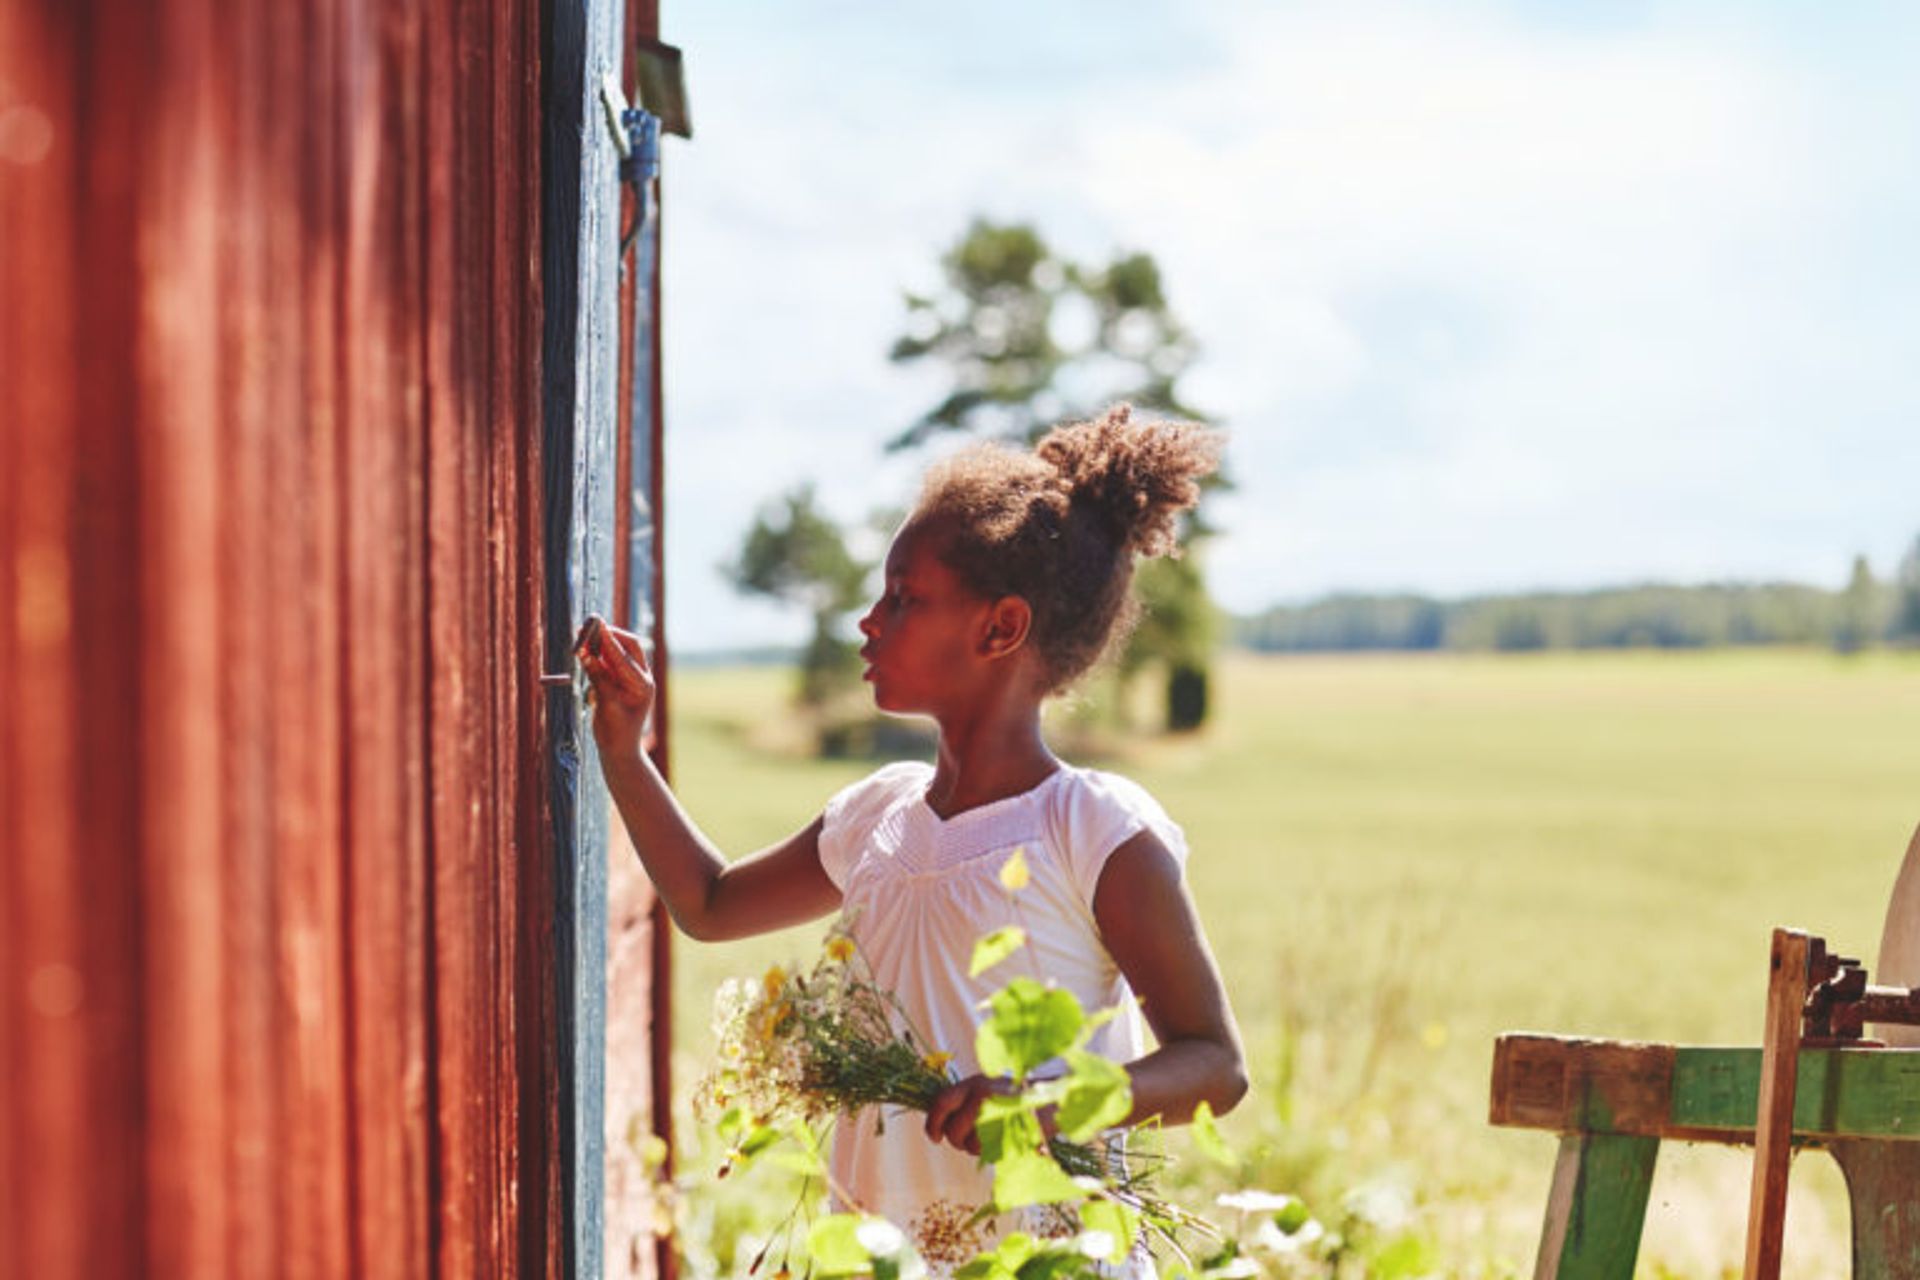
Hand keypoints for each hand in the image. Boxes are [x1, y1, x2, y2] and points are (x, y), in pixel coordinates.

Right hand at [575, 614, 655, 756]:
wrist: (619, 751)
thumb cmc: (616, 734)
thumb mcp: (606, 706)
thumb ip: (598, 679)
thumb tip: (585, 654)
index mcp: (643, 684)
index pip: (625, 657)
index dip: (609, 642)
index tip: (596, 627)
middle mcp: (640, 678)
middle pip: (628, 647)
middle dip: (608, 636)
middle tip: (589, 626)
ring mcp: (630, 679)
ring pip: (616, 653)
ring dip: (599, 644)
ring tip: (581, 635)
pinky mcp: (618, 683)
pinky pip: (607, 663)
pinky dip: (595, 656)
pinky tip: (582, 650)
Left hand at [923, 1075, 1057, 1156]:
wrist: (1051, 1100)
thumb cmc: (1013, 1098)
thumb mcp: (986, 1088)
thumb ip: (963, 1101)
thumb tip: (939, 1123)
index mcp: (974, 1083)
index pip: (941, 1102)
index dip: (933, 1123)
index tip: (934, 1136)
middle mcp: (982, 1096)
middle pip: (954, 1130)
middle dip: (957, 1141)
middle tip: (967, 1140)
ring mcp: (996, 1115)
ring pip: (970, 1145)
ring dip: (976, 1148)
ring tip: (990, 1136)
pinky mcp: (1008, 1132)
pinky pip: (989, 1152)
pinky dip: (992, 1152)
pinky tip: (1002, 1140)